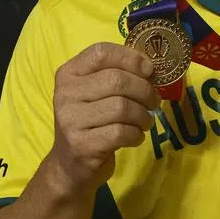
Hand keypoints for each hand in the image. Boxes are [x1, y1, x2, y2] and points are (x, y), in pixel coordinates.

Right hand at [44, 42, 159, 197]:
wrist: (70, 165)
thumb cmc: (90, 123)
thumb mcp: (95, 94)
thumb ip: (116, 75)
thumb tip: (149, 67)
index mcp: (68, 74)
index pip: (101, 52)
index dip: (130, 58)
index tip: (149, 70)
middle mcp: (65, 93)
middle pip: (117, 80)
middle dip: (144, 90)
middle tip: (154, 102)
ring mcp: (71, 120)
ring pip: (122, 107)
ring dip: (143, 116)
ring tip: (144, 122)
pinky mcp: (82, 145)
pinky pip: (121, 132)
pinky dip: (136, 134)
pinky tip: (135, 137)